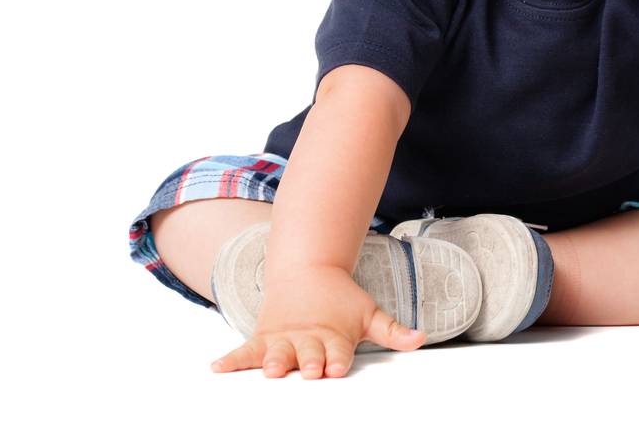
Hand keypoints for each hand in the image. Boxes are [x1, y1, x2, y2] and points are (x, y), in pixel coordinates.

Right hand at [210, 263, 426, 378]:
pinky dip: (231, 360)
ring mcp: (283, 339)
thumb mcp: (369, 312)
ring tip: (271, 370)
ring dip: (274, 362)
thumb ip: (393, 330)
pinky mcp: (263, 338)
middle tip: (310, 370)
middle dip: (308, 363)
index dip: (337, 360)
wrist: (307, 268)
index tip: (334, 368)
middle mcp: (307, 339)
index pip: (338, 353)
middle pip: (308, 354)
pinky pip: (245, 351)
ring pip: (276, 353)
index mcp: (334, 336)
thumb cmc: (340, 299)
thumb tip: (422, 337)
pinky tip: (217, 368)